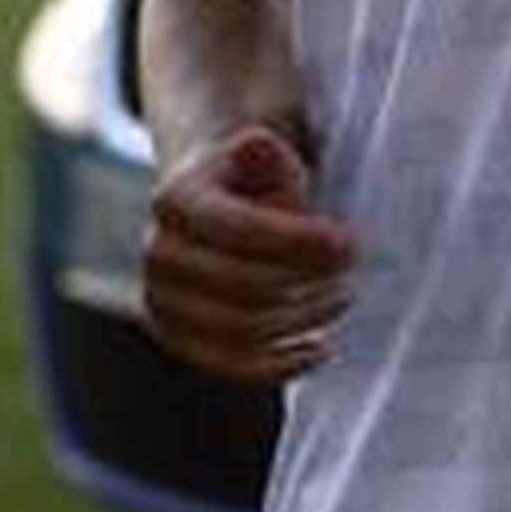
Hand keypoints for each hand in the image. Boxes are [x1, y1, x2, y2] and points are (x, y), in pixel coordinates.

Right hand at [143, 122, 354, 384]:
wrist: (213, 206)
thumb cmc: (252, 179)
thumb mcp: (262, 153)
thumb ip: (264, 149)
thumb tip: (260, 145)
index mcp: (175, 200)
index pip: (240, 229)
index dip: (298, 241)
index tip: (347, 243)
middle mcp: (159, 254)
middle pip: (243, 284)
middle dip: (306, 281)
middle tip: (350, 273)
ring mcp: (163, 302)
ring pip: (241, 329)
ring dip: (301, 319)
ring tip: (341, 298)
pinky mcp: (178, 339)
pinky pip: (230, 365)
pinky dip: (279, 364)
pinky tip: (319, 348)